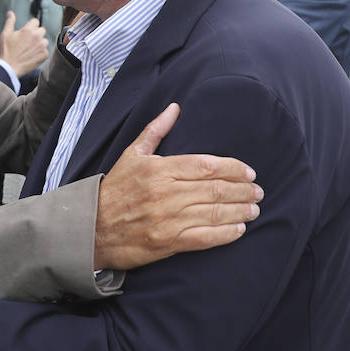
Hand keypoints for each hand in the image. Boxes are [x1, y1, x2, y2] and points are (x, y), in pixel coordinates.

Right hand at [0, 11, 49, 74]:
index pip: (35, 21)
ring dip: (39, 43)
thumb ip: (10, 22)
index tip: (26, 33)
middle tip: (28, 42)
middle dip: (36, 34)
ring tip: (30, 50)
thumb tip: (10, 13)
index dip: (30, 26)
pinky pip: (45, 51)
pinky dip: (40, 53)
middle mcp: (37, 36)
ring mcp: (42, 46)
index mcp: (28, 29)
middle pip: (42, 30)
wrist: (9, 67)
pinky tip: (32, 56)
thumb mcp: (5, 34)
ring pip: (45, 40)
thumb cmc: (7, 51)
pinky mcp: (44, 55)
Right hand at [93, 103, 262, 268]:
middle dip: (243, 190)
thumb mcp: (131, 155)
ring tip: (254, 209)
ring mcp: (168, 219)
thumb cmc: (114, 191)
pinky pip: (205, 238)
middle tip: (258, 191)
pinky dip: (226, 233)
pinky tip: (239, 229)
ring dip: (240, 211)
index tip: (249, 172)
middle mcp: (166, 193)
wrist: (90, 228)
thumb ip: (155, 131)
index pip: (206, 165)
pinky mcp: (168, 242)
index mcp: (159, 169)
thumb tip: (175, 108)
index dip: (234, 168)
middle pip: (216, 189)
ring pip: (214, 212)